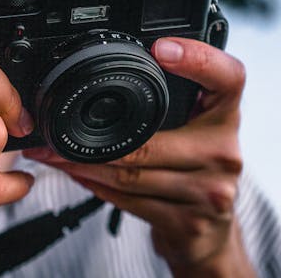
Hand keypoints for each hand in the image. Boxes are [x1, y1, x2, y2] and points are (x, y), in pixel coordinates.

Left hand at [24, 37, 254, 276]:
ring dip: (84, 167)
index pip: (227, 78)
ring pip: (131, 175)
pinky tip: (79, 177)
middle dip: (91, 144)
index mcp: (224, 117)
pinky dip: (97, 188)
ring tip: (55, 157)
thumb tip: (104, 85)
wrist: (212, 231)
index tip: (160, 48)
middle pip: (147, 143)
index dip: (197, 58)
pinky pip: (129, 202)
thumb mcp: (194, 129)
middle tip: (54, 136)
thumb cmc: (195, 168)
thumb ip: (169, 104)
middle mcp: (223, 151)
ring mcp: (209, 191)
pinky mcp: (189, 223)